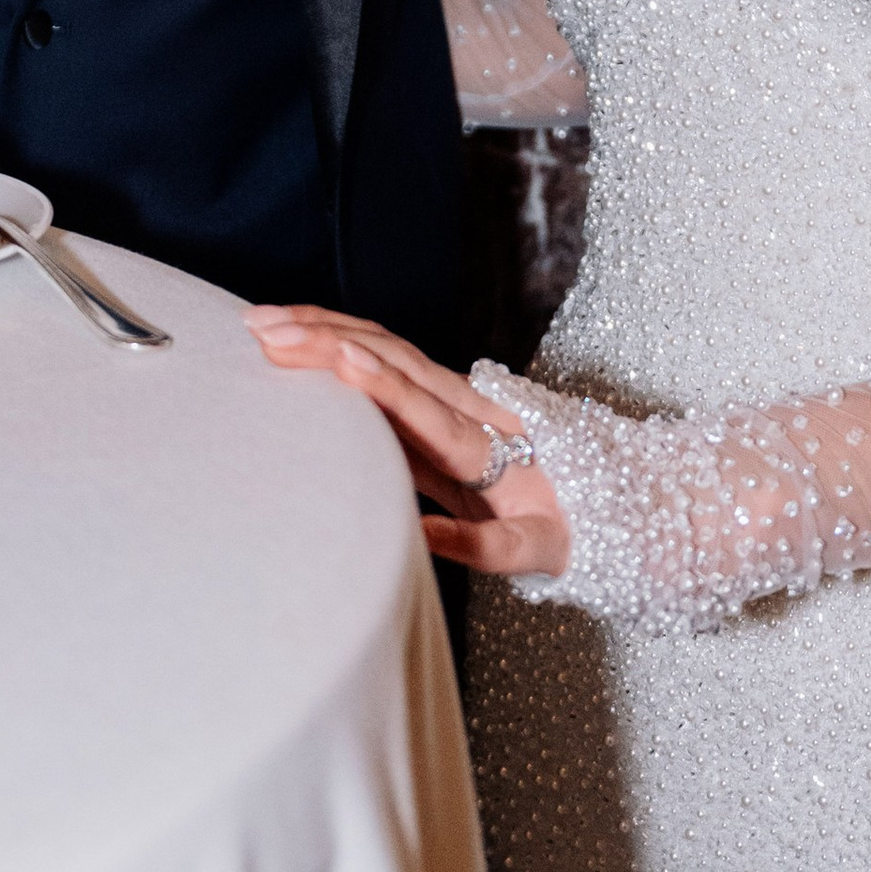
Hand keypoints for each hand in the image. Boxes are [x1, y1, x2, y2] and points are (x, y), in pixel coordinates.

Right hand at [245, 303, 571, 579]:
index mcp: (488, 448)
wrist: (607, 496)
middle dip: (328, 339)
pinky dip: (340, 342)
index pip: (428, 411)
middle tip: (264, 331)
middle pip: (394, 361)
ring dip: (326, 329)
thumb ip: (484, 547)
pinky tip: (300, 338)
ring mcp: (450, 399)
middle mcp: (467, 408)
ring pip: (385, 349)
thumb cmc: (569, 527)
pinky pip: (385, 361)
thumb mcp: (537, 549)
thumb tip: (421, 541)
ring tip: (264, 322)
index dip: (383, 385)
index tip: (340, 358)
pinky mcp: (436, 403)